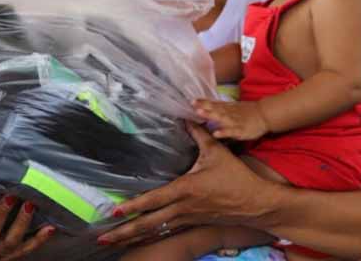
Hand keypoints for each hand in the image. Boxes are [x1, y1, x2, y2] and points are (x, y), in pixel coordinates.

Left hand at [96, 122, 279, 248]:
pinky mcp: (193, 224)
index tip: (114, 211)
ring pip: (156, 231)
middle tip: (102, 239)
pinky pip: (166, 231)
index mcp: (185, 191)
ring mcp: (187, 219)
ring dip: (134, 237)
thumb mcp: (217, 152)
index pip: (154, 200)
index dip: (133, 207)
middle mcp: (183, 209)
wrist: (257, 204)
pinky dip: (150, 235)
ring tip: (113, 242)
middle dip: (124, 232)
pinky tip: (139, 238)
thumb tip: (186, 118)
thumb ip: (199, 135)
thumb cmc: (236, 178)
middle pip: (149, 224)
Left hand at [193, 99, 268, 139]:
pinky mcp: (240, 130)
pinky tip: (215, 134)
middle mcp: (228, 113)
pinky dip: (223, 132)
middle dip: (203, 107)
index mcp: (226, 107)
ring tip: (199, 113)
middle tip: (192, 105)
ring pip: (221, 117)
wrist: (264, 115)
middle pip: (214, 109)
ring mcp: (234, 121)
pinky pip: (231, 132)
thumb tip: (204, 103)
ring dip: (210, 115)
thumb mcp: (232, 106)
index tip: (191, 100)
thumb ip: (219, 105)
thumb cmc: (246, 111)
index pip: (213, 103)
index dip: (202, 102)